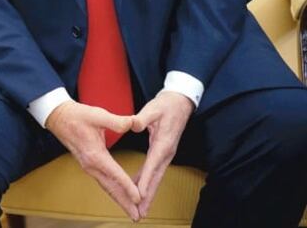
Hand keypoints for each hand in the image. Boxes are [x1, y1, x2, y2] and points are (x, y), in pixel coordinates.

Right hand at [46, 100, 140, 220]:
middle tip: (137, 216)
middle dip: (124, 203)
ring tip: (132, 212)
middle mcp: (91, 164)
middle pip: (110, 188)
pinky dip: (113, 192)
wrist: (58, 117)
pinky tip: (120, 196)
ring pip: (107, 187)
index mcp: (94, 154)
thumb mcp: (97, 114)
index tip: (139, 198)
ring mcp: (88, 166)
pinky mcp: (88, 165)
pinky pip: (103, 182)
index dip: (128, 186)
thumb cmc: (77, 115)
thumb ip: (116, 121)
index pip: (114, 174)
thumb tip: (133, 123)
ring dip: (120, 200)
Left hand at [131, 91, 193, 218]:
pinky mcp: (163, 153)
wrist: (180, 102)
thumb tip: (134, 124)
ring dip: (148, 194)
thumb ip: (143, 117)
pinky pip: (154, 172)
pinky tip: (139, 190)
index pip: (152, 165)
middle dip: (148, 196)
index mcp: (163, 143)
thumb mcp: (153, 108)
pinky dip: (147, 183)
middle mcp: (166, 153)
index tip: (139, 195)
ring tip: (140, 209)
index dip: (145, 181)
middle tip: (139, 213)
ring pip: (156, 178)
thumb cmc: (166, 105)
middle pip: (156, 178)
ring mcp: (166, 154)